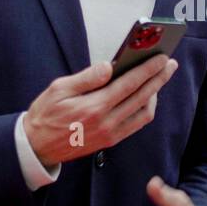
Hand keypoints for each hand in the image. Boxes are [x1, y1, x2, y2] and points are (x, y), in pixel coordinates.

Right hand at [22, 55, 176, 166]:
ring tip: (158, 79)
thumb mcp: (59, 89)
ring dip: (155, 95)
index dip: (149, 70)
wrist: (37, 147)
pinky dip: (145, 110)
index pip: (130, 84)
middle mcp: (107, 122)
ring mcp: (110, 134)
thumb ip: (87, 78)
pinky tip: (145, 98)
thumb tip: (109, 66)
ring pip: (144, 114)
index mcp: (94, 107)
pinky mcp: (110, 141)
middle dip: (159, 79)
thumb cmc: (45, 115)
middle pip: (143, 97)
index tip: (161, 58)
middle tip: (170, 65)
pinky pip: (136, 125)